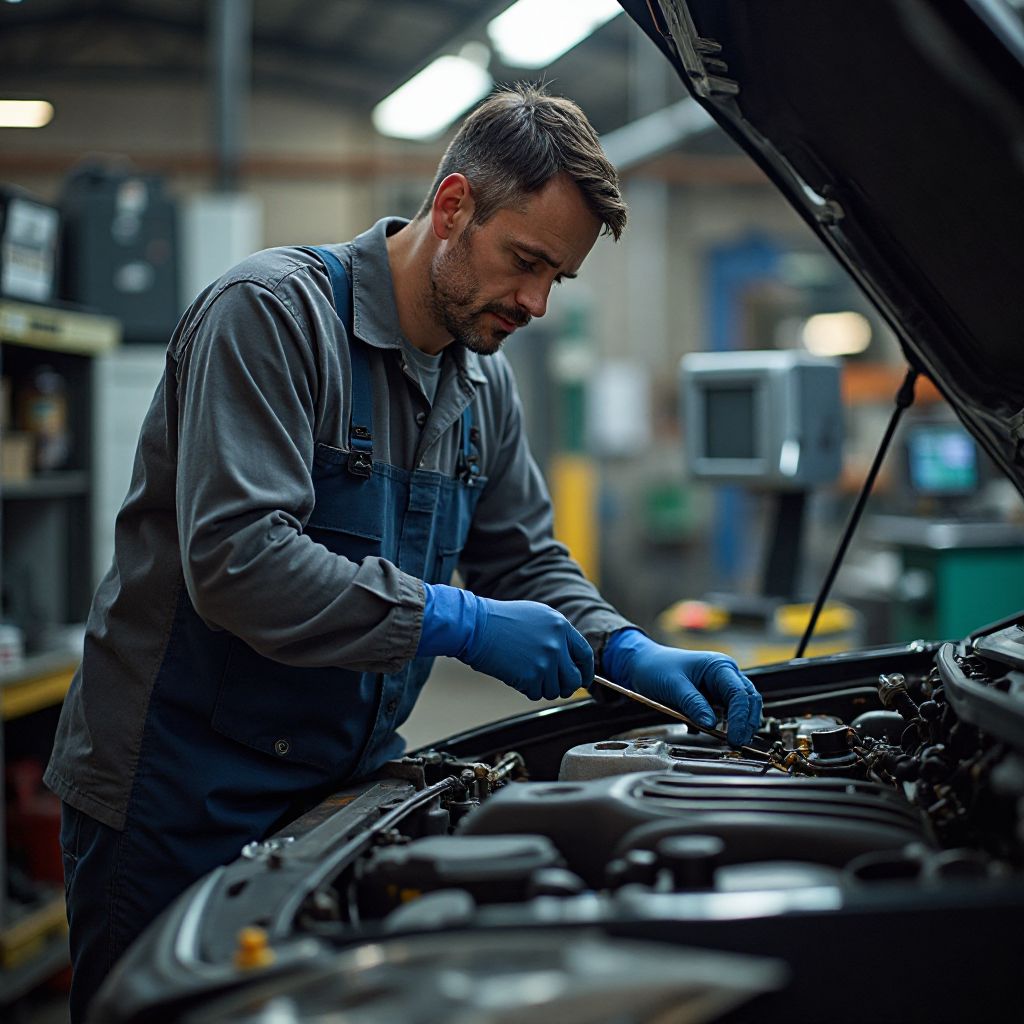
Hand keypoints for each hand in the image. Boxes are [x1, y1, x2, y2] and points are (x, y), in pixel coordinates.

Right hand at [418, 583, 593, 700]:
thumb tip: (571, 658)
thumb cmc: (501, 620)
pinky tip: (517, 675)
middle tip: (555, 685)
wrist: (476, 626)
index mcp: (561, 626)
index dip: (586, 671)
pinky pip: (537, 694)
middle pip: (574, 679)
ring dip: (543, 688)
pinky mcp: (530, 676)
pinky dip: (528, 690)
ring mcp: (545, 661)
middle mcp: (557, 644)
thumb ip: (558, 634)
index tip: (583, 679)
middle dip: (566, 686)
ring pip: (555, 690)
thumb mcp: (537, 616)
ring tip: (528, 674)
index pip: (585, 654)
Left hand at [603, 628, 761, 745]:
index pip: (740, 693)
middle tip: (738, 743)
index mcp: (719, 666)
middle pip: (749, 700)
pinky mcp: (715, 698)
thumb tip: (711, 724)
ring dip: (743, 724)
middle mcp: (726, 675)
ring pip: (744, 707)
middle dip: (747, 722)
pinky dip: (732, 724)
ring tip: (734, 741)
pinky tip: (726, 735)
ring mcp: (722, 687)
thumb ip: (693, 704)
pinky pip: (730, 713)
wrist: (643, 665)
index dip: (740, 718)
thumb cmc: (657, 668)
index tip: (735, 737)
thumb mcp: (673, 685)